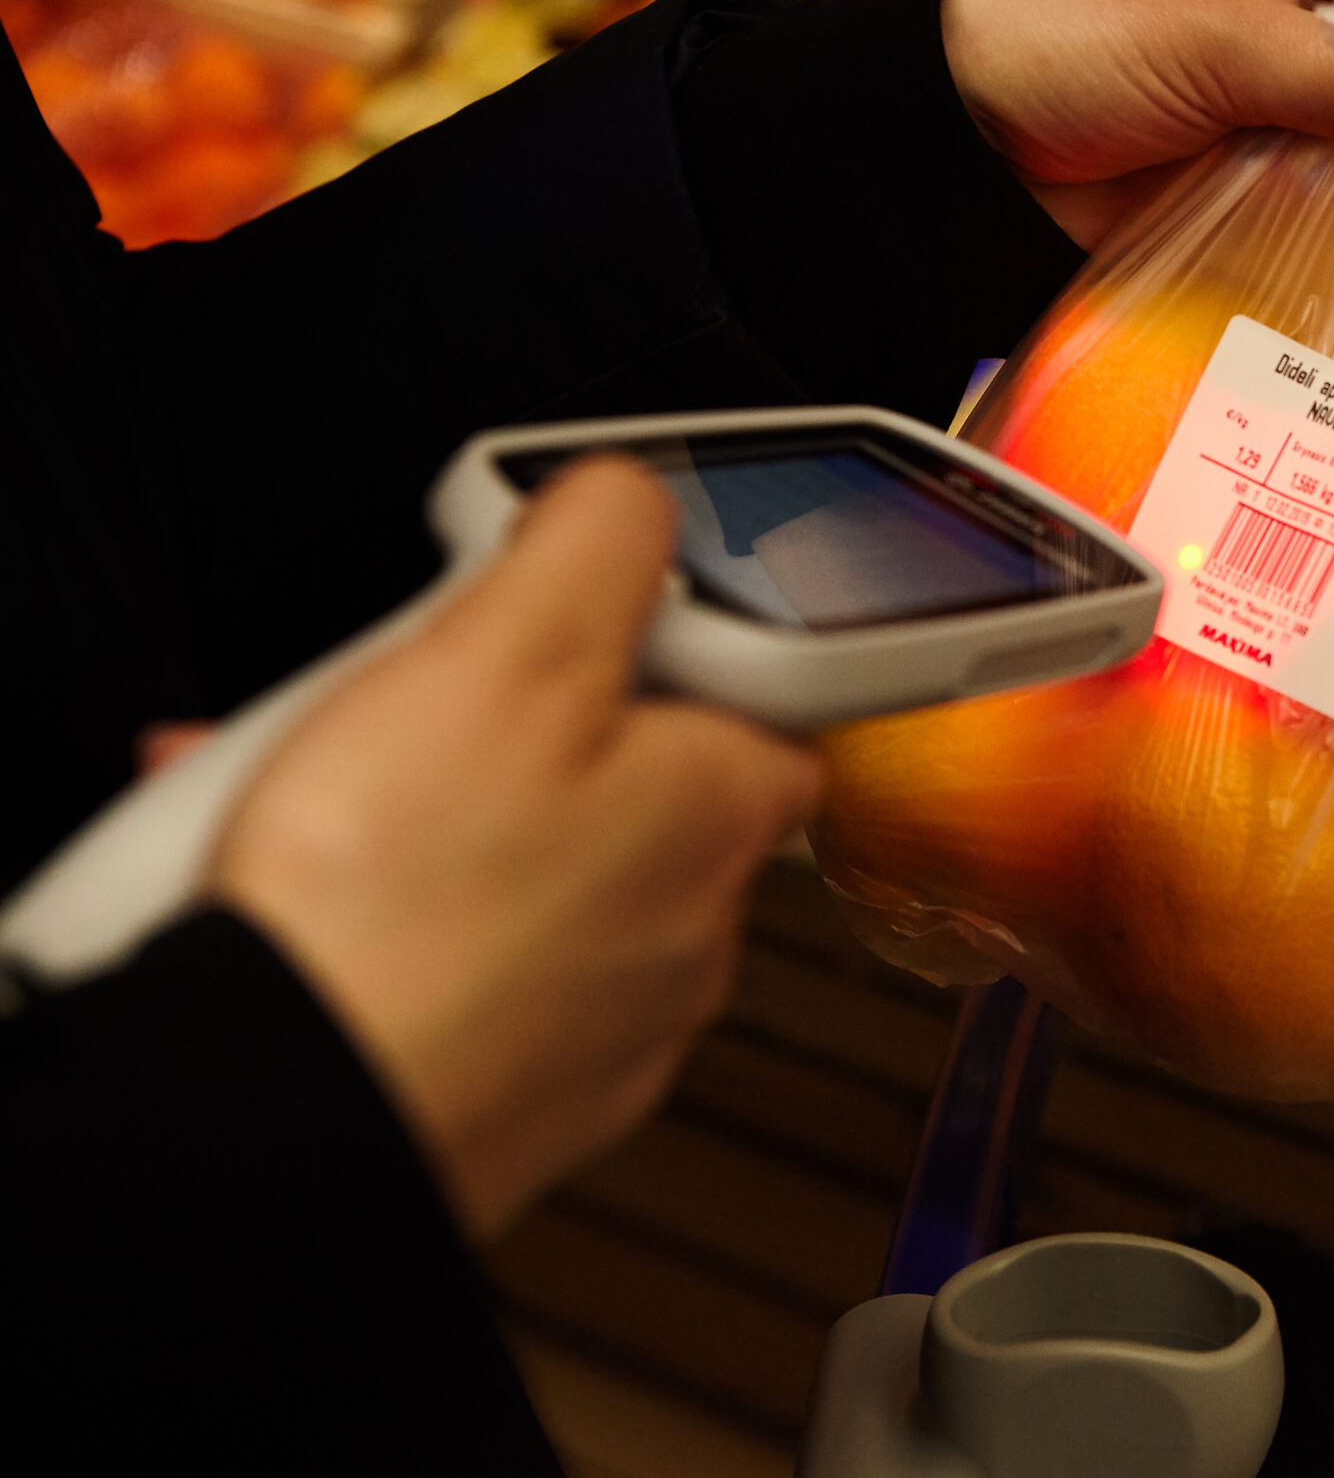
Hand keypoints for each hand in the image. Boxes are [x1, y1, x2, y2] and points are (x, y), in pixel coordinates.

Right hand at [211, 457, 820, 1238]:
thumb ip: (597, 546)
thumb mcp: (509, 646)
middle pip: (622, 785)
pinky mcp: (506, 1096)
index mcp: (721, 806)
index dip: (674, 646)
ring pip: (522, 876)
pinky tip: (278, 896)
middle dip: (504, 729)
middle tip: (401, 701)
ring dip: (421, 823)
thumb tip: (634, 501)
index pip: (765, 700)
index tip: (583, 621)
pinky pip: (455, 971)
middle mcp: (691, 928)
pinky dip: (383, 925)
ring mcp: (601, 1027)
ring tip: (303, 796)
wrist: (274, 1125)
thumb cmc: (401, 904)